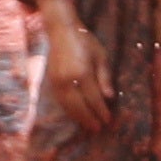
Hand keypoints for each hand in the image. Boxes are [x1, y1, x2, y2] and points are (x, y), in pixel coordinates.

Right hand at [41, 5, 112, 132]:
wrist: (60, 31)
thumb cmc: (85, 41)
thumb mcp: (101, 56)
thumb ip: (104, 77)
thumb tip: (109, 98)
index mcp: (83, 73)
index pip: (94, 99)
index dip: (101, 111)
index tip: (108, 120)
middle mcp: (68, 80)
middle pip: (80, 106)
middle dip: (89, 119)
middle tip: (98, 129)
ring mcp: (57, 82)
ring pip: (68, 106)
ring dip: (78, 118)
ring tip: (88, 126)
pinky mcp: (51, 82)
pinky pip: (60, 101)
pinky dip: (68, 110)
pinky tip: (75, 115)